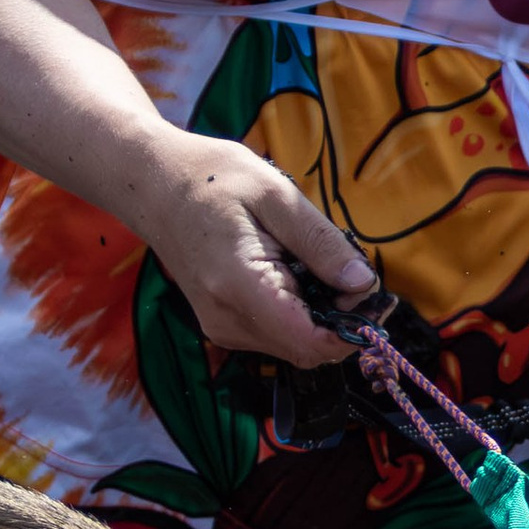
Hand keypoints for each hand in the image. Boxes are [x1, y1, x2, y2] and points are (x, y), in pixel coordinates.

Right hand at [122, 133, 377, 364]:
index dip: (353, 330)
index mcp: (239, 285)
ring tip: (320, 265)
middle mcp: (227, 319)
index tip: (374, 296)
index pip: (310, 343)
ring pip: (295, 345)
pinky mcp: (223, 324)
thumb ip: (320, 243)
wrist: (154, 184)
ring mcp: (222, 327)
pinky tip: (298, 274)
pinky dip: (301, 314)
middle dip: (342, 322)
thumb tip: (363, 283)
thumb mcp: (275, 194)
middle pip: (307, 350)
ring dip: (322, 317)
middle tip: (354, 274)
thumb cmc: (212, 178)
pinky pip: (277, 334)